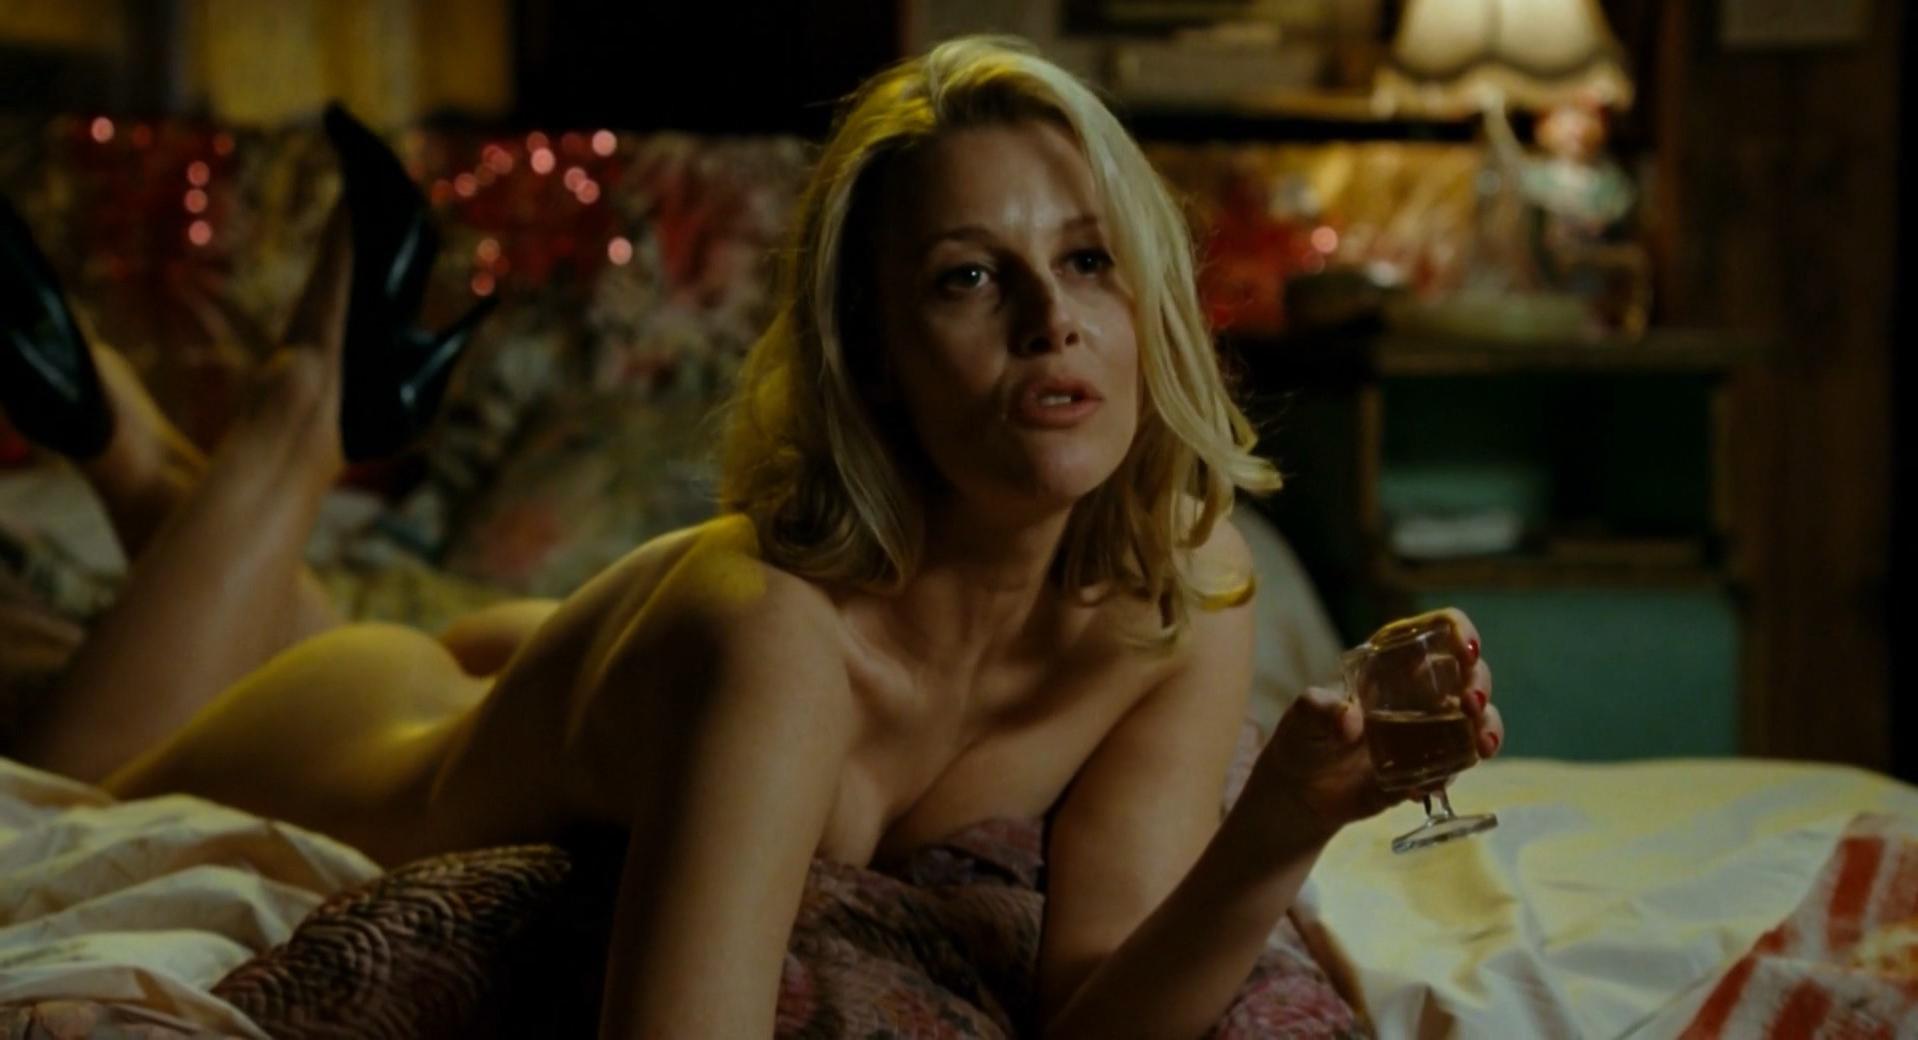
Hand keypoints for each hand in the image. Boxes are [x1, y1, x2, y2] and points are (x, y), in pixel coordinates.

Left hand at [1239, 608, 1503, 849]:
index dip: (1458, 632)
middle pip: (1469, 673)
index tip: (1466, 651)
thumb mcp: (1301, 719)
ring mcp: (1430, 729)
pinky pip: (1458, 763)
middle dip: (1480, 684)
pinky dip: (1454, 771)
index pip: (1434, 631)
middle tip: (1471, 705)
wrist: (1302, 793)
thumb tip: (1350, 720)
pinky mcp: (1432, 764)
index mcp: (1390, 664)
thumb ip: (1318, 711)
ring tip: (1481, 746)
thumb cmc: (1301, 740)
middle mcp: (1418, 691)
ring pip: (1477, 718)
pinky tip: (1432, 784)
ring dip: (1487, 727)